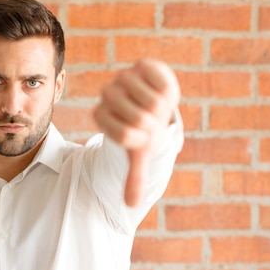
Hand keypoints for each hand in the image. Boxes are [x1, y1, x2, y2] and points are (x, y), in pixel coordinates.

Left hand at [93, 59, 179, 206]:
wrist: (154, 101)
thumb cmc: (144, 129)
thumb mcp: (139, 152)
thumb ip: (134, 177)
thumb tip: (130, 204)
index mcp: (101, 115)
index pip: (123, 136)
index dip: (140, 139)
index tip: (141, 134)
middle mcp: (108, 94)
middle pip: (138, 118)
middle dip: (153, 125)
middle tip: (151, 120)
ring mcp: (124, 78)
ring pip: (151, 101)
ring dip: (161, 110)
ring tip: (156, 107)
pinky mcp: (143, 65)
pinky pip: (161, 83)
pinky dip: (168, 93)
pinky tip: (160, 93)